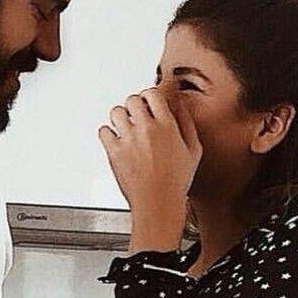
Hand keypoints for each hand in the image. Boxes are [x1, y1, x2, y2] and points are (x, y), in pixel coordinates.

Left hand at [98, 88, 201, 251]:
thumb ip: (186, 124)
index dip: (150, 96)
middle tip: (137, 114)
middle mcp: (146, 129)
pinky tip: (116, 140)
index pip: (152, 94)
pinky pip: (103, 131)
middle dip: (135, 105)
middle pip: (132, 99)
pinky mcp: (114, 152)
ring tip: (126, 126)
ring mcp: (128, 140)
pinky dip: (107, 133)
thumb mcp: (193, 151)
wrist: (158, 203)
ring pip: (116, 111)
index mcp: (167, 125)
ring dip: (120, 116)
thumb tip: (179, 107)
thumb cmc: (175, 182)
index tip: (150, 103)